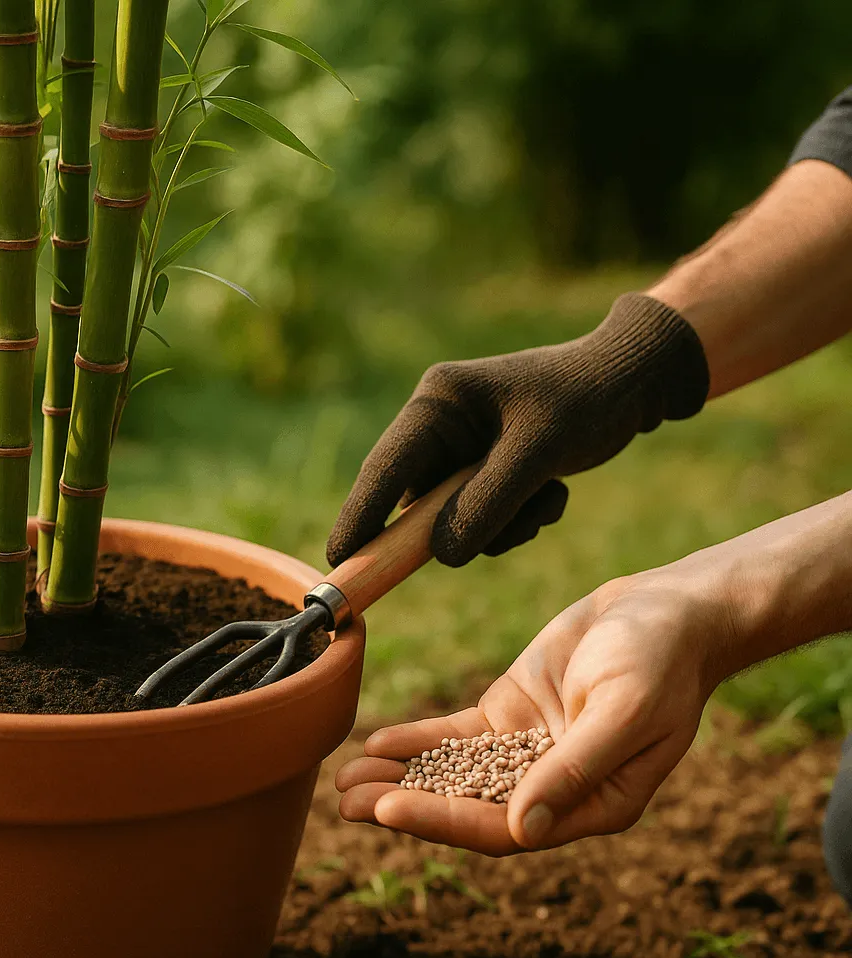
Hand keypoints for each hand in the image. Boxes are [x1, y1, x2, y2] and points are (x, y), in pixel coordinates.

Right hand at [326, 293, 709, 568]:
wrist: (635, 382)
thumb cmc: (586, 399)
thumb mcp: (539, 451)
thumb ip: (488, 503)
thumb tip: (444, 554)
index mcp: (437, 403)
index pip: (384, 469)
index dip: (360, 516)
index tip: (339, 558)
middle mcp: (439, 428)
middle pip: (417, 503)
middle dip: (458, 526)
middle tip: (498, 530)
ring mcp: (461, 454)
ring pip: (453, 521)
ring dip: (500, 527)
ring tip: (546, 499)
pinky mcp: (485, 474)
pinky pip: (482, 521)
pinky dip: (517, 521)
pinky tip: (552, 493)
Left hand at [334, 565, 738, 855]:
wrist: (666, 611)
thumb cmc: (661, 663)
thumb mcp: (625, 712)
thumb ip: (575, 770)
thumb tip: (523, 829)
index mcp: (593, 806)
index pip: (504, 827)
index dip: (443, 821)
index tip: (389, 809)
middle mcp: (554, 790)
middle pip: (467, 808)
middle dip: (405, 806)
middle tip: (344, 804)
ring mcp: (527, 753)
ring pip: (453, 776)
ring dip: (400, 779)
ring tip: (343, 781)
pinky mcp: (510, 716)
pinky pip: (455, 737)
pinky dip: (416, 743)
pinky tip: (375, 745)